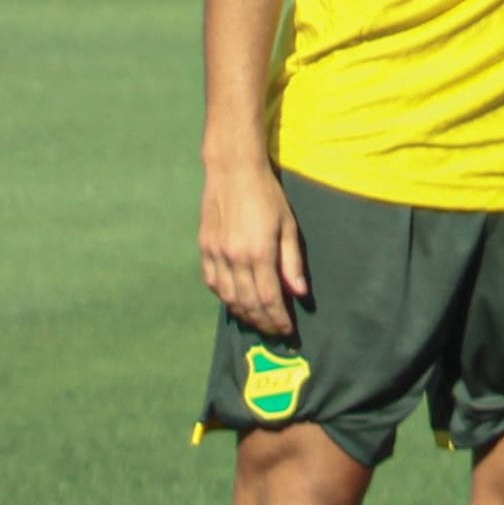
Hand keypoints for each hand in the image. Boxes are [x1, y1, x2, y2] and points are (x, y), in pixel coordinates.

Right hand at [197, 157, 309, 336]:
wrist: (232, 171)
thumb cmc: (267, 195)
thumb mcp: (288, 226)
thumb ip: (292, 262)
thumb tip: (299, 293)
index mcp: (258, 253)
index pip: (268, 298)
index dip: (278, 318)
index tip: (287, 331)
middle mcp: (234, 258)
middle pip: (247, 302)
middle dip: (263, 322)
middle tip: (275, 333)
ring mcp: (215, 254)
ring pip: (228, 297)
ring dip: (244, 314)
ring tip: (258, 323)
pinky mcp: (204, 249)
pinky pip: (213, 282)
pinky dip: (225, 297)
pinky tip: (235, 302)